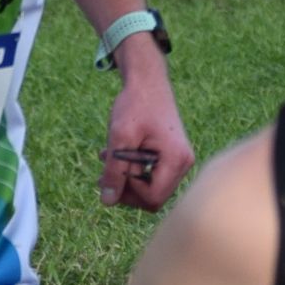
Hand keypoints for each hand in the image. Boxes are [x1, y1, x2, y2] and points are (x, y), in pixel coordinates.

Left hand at [99, 64, 194, 211]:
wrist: (147, 82)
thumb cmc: (135, 105)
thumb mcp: (119, 137)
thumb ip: (114, 170)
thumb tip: (107, 202)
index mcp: (176, 160)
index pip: (153, 198)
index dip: (129, 192)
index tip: (112, 172)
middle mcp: (183, 164)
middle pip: (153, 197)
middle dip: (125, 188)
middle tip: (101, 174)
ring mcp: (178, 161)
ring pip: (150, 188)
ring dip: (125, 178)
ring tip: (105, 159)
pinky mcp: (170, 157)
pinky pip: (150, 175)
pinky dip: (131, 170)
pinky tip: (112, 155)